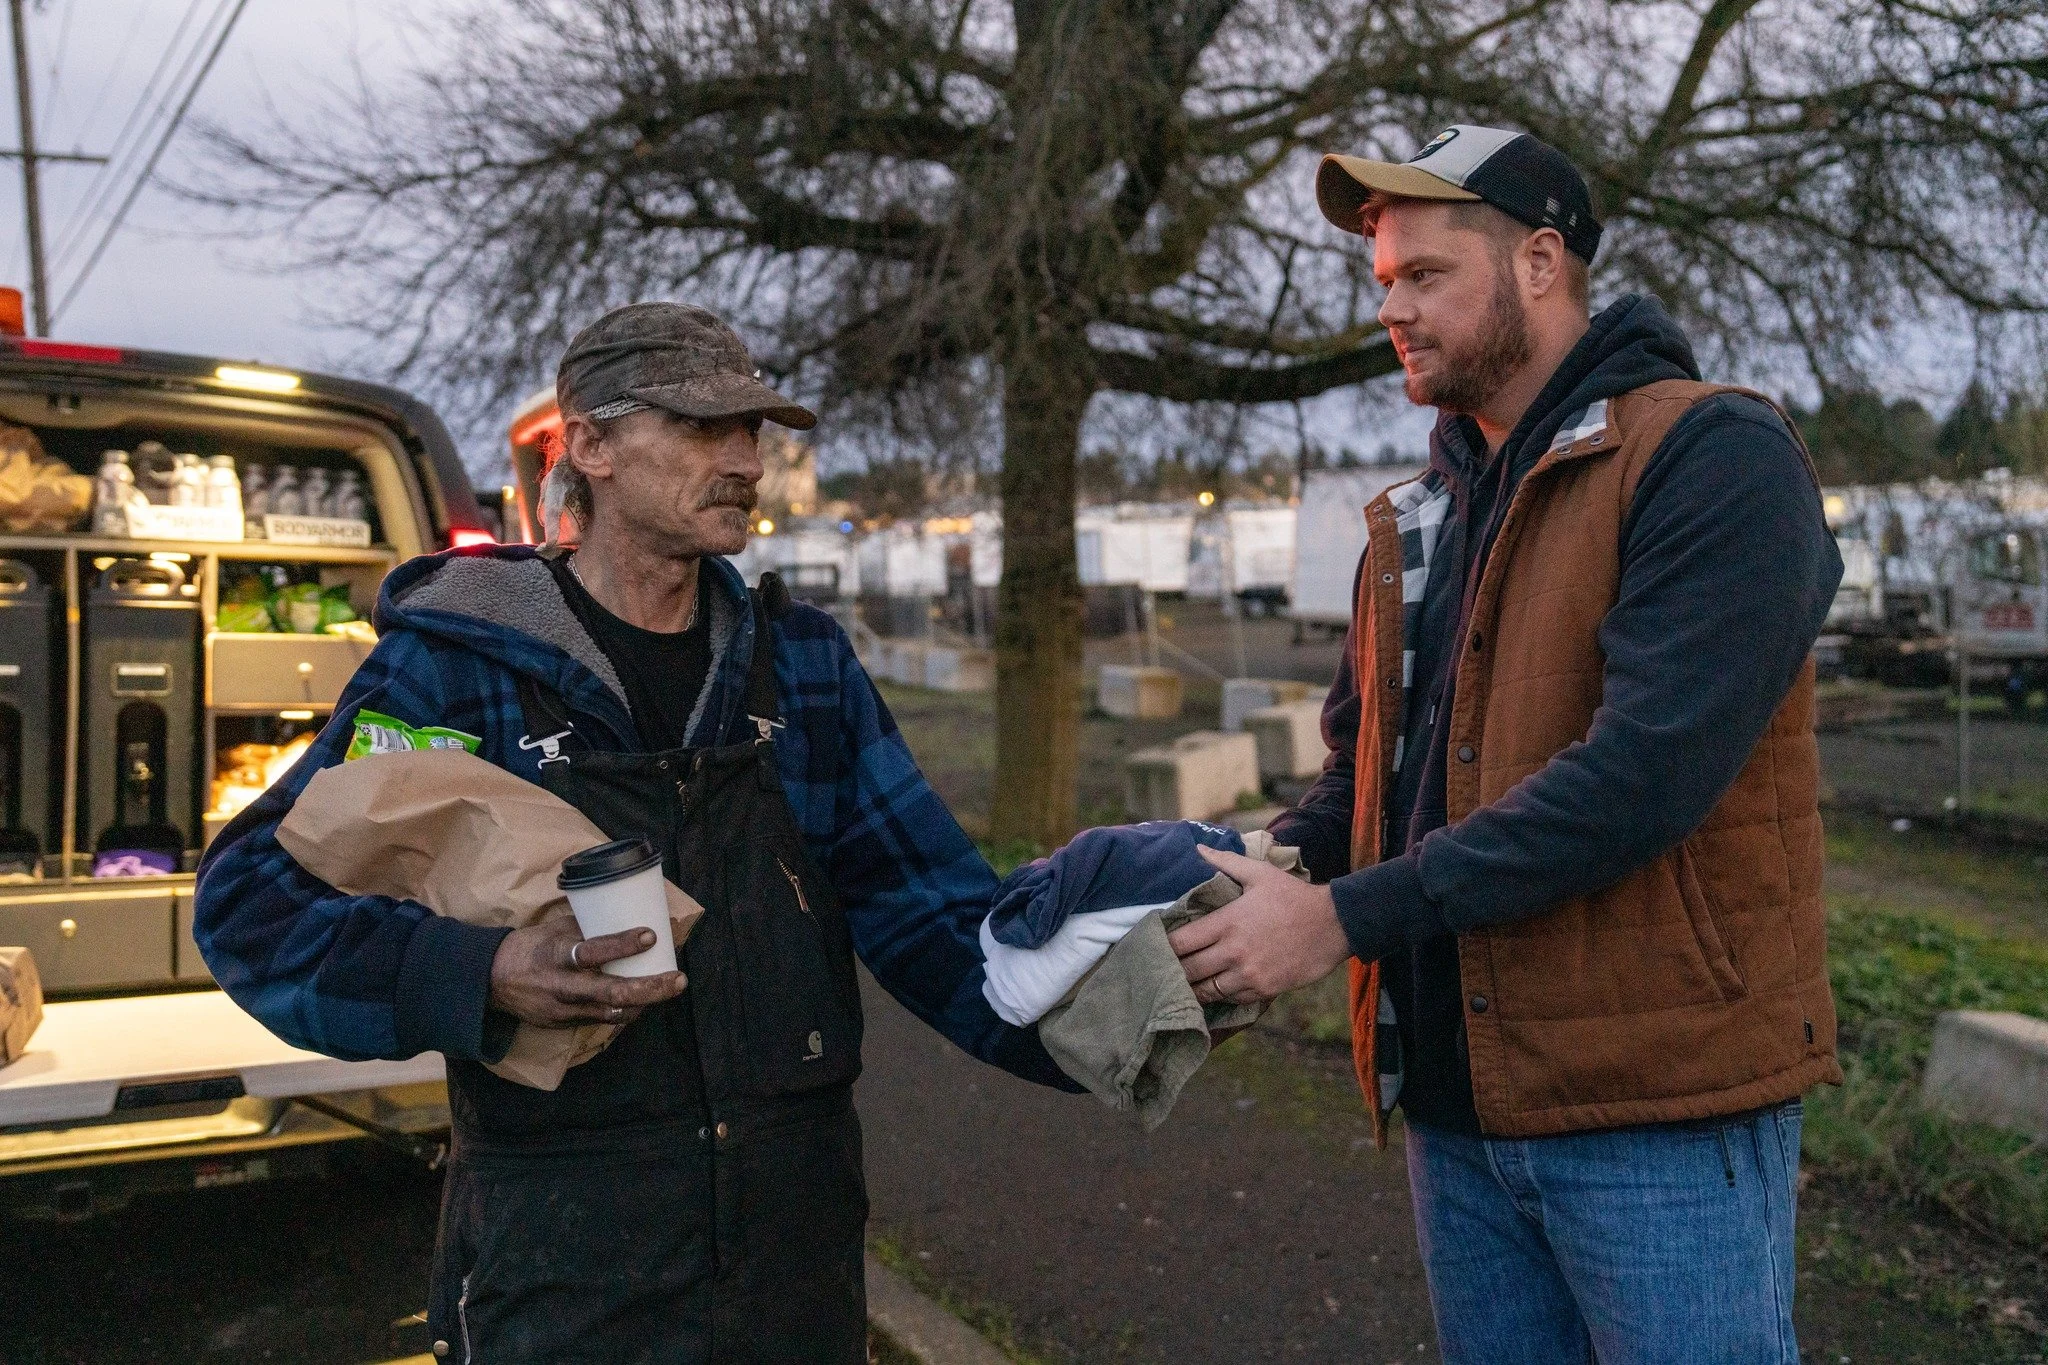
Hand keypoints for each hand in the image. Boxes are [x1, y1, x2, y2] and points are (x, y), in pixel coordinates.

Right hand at [488, 916, 685, 1028]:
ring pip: (612, 1013)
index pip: (593, 951)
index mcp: (556, 954)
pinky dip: (624, 1010)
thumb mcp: (555, 930)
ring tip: (669, 988)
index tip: (651, 936)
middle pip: (612, 993)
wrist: (492, 981)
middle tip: (678, 980)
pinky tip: (641, 1000)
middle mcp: (561, 985)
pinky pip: (601, 1020)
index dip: (623, 945)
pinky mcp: (564, 1024)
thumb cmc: (530, 947)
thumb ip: (589, 927)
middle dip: (650, 989)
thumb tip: (628, 913)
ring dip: (644, 1003)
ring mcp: (563, 1010)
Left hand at [1169, 846, 1351, 1006]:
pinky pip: (1231, 999)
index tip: (1158, 947)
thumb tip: (1199, 848)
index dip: (1164, 947)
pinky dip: (1221, 995)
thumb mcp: (1260, 873)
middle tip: (1165, 970)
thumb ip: (1226, 862)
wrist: (1334, 924)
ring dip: (1195, 987)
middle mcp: (1233, 951)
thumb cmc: (1293, 896)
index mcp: (1227, 922)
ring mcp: (1249, 974)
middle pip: (1188, 970)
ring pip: (1207, 990)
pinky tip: (1217, 987)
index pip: (1181, 942)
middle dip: (1174, 971)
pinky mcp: (1264, 989)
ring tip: (1186, 984)